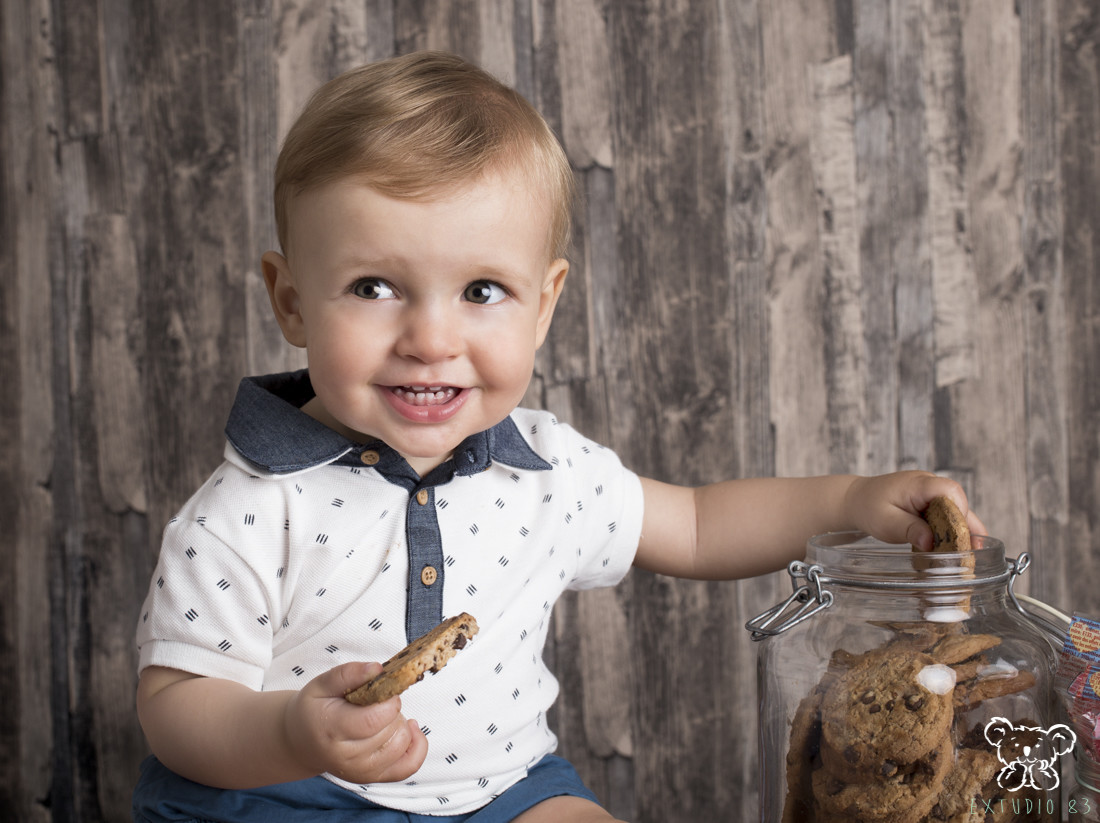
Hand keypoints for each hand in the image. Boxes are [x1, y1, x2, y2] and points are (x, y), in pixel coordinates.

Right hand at [283, 661, 427, 783]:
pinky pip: (409, 766)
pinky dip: (417, 746)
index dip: (387, 700)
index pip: (373, 720)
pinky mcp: (374, 777)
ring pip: (401, 745)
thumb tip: (377, 669)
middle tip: (376, 702)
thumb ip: (349, 673)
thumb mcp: (321, 684)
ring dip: (399, 724)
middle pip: (389, 731)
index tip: (383, 689)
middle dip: (392, 709)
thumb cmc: (314, 709)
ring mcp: (362, 771)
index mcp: (331, 730)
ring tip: (382, 715)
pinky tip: (408, 728)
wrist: (302, 742)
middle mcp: (346, 757)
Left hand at [843, 471, 985, 550]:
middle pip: (959, 502)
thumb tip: (930, 542)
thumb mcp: (885, 523)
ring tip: (969, 553)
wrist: (856, 500)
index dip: (959, 513)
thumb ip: (909, 530)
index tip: (956, 536)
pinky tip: (957, 546)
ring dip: (962, 529)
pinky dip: (952, 529)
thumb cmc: (868, 508)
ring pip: (956, 509)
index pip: (950, 491)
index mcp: (918, 484)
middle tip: (970, 552)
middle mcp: (929, 484)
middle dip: (966, 526)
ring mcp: (931, 492)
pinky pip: (947, 513)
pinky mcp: (930, 501)